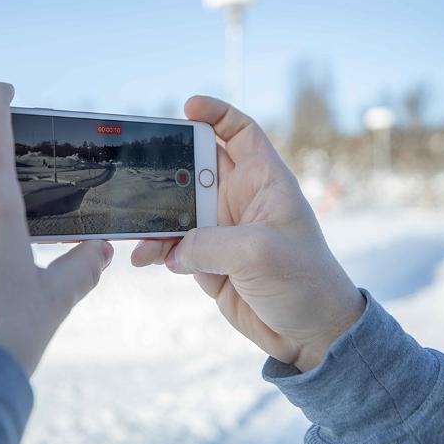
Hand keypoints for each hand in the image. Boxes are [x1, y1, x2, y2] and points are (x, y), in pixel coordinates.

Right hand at [131, 96, 363, 372]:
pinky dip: (156, 249)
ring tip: (134, 229)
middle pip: (195, 167)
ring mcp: (222, 231)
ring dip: (155, 217)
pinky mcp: (209, 260)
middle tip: (138, 170)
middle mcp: (241, 200)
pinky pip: (173, 246)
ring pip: (177, 210)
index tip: (187, 107)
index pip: (241, 132)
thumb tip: (173, 251)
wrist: (309, 335)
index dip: (216, 113)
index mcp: (265, 182)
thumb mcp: (258, 254)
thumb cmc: (304, 283)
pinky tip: (144, 258)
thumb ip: (208, 243)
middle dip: (166, 167)